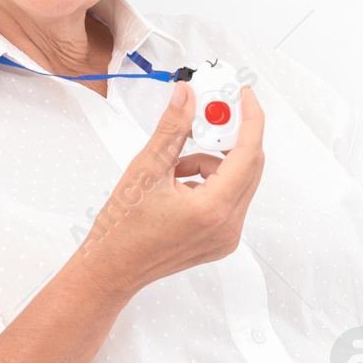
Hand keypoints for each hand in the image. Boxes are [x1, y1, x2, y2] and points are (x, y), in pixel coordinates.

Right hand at [77, 81, 265, 296]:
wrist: (112, 267)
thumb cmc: (123, 228)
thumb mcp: (147, 169)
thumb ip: (172, 128)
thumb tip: (187, 95)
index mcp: (213, 209)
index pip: (249, 153)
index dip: (250, 119)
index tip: (243, 95)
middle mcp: (228, 226)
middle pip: (249, 166)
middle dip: (229, 136)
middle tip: (206, 115)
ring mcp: (227, 236)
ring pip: (237, 181)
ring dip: (212, 162)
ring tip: (174, 166)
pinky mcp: (220, 240)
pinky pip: (228, 198)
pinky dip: (209, 181)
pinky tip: (178, 184)